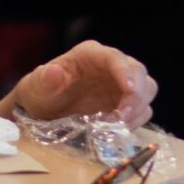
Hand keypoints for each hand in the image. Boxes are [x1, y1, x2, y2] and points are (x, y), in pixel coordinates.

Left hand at [7, 39, 156, 128]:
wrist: (43, 111)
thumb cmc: (40, 93)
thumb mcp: (37, 87)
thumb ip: (45, 80)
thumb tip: (54, 71)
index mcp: (89, 55)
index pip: (114, 57)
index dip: (124, 71)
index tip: (128, 89)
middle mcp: (110, 66)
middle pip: (139, 72)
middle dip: (136, 94)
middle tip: (121, 116)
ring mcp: (121, 84)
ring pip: (147, 89)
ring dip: (138, 108)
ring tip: (119, 124)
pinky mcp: (126, 103)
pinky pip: (142, 109)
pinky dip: (136, 120)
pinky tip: (119, 129)